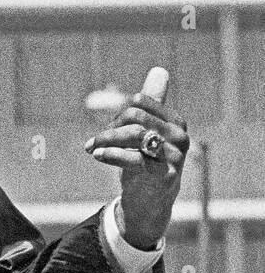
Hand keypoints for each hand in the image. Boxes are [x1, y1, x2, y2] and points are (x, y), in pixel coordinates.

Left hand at [84, 68, 188, 248]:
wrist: (151, 202)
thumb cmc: (147, 163)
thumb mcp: (147, 132)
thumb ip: (151, 104)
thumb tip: (159, 70)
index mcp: (175, 122)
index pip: (141, 102)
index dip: (119, 113)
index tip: (108, 128)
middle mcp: (180, 136)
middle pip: (136, 117)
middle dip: (111, 127)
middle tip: (96, 140)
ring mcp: (175, 157)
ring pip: (135, 135)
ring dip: (107, 140)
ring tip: (93, 147)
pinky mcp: (165, 176)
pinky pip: (136, 159)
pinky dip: (113, 155)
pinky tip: (98, 155)